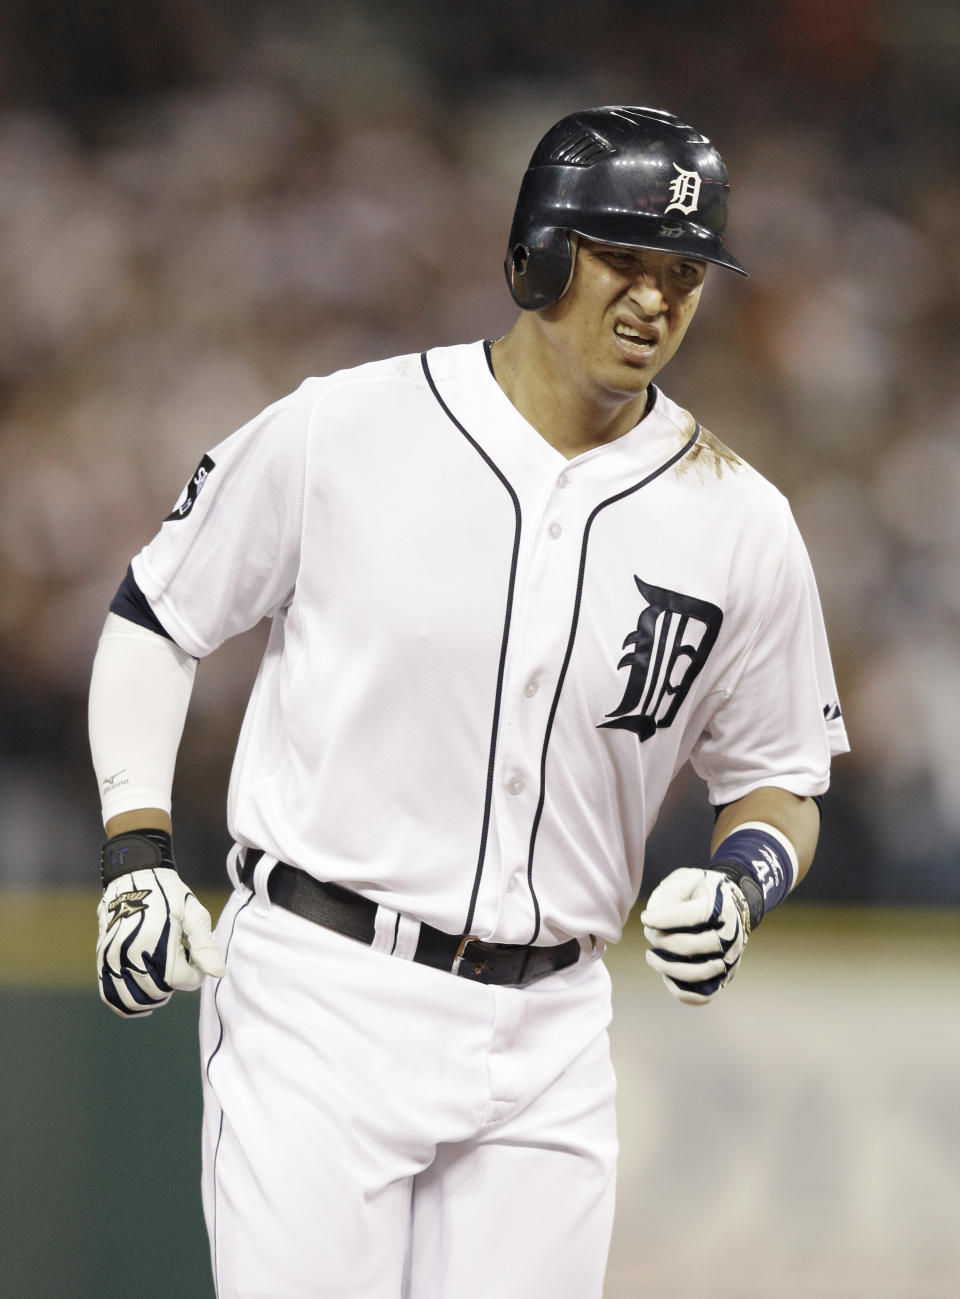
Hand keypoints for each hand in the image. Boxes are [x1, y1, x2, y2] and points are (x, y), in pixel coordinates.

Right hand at [97, 866, 225, 1016]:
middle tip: (182, 969)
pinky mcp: (102, 959)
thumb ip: (205, 946)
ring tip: (165, 984)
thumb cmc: (169, 894)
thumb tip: (218, 973)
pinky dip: (127, 1006)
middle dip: (175, 986)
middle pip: (157, 991)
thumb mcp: (194, 914)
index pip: (179, 979)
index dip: (194, 978)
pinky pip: (110, 995)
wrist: (134, 875)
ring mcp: (113, 957)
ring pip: (133, 1000)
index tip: (197, 964)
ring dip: (153, 999)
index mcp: (156, 940)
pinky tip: (145, 1005)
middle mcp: (131, 951)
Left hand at [639, 867, 750, 1005]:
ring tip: (650, 955)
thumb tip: (653, 919)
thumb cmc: (703, 891)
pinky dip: (681, 991)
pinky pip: (704, 995)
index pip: (692, 916)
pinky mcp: (725, 976)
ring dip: (666, 967)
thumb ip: (669, 893)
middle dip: (661, 940)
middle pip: (690, 945)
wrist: (732, 904)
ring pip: (696, 973)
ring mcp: (729, 958)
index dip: (663, 918)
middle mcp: (730, 936)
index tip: (645, 917)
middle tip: (649, 931)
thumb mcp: (687, 878)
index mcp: (722, 908)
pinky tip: (666, 976)